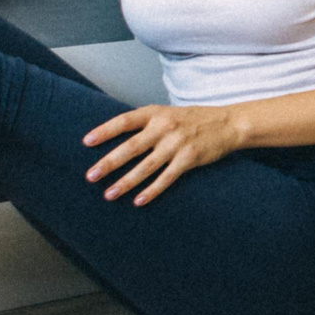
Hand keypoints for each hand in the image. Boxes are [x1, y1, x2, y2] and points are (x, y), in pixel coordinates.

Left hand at [84, 106, 243, 205]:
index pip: (124, 121)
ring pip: (145, 167)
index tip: (86, 143)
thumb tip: (116, 139)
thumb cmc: (193, 120)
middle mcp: (164, 127)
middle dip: (108, 163)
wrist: (228, 124)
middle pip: (130, 147)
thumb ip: (145, 123)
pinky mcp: (189, 159)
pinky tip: (138, 201)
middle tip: (91, 176)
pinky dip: (151, 191)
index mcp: (155, 113)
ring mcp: (177, 144)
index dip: (104, 131)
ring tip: (109, 194)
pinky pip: (166, 178)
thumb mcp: (167, 113)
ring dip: (126, 182)